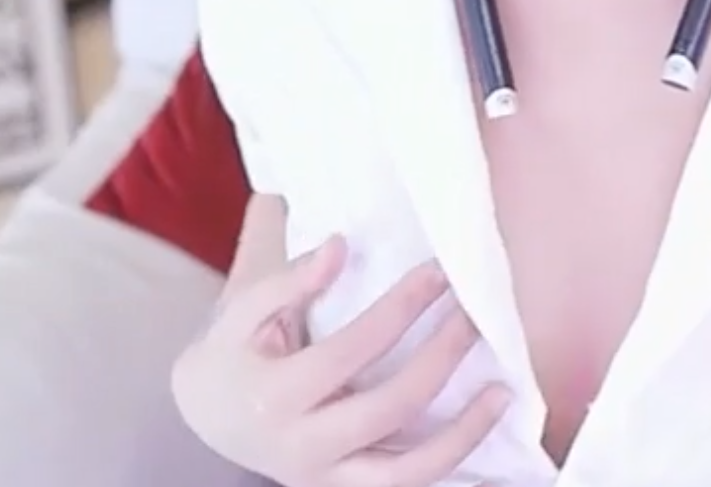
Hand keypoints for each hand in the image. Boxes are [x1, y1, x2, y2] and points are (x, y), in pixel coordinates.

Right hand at [171, 233, 511, 486]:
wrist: (207, 414)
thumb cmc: (233, 349)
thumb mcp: (242, 306)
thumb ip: (288, 276)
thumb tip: (340, 247)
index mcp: (272, 397)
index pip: (350, 351)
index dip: (400, 309)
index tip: (438, 273)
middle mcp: (301, 449)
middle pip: (389, 409)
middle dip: (441, 358)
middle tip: (472, 315)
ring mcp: (326, 479)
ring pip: (408, 473)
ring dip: (463, 433)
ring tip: (502, 391)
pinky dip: (450, 464)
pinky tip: (485, 436)